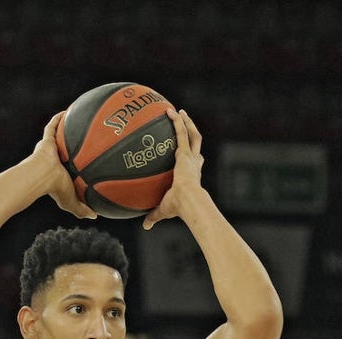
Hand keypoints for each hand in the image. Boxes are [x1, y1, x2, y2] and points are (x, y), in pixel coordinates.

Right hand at [36, 111, 96, 219]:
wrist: (41, 177)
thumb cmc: (55, 189)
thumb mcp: (71, 202)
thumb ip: (82, 209)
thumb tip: (95, 216)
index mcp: (60, 173)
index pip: (70, 168)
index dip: (77, 164)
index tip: (87, 161)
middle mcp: (55, 160)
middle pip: (65, 151)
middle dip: (72, 146)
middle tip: (86, 140)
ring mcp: (49, 149)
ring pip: (59, 137)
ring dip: (66, 130)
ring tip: (78, 121)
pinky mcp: (46, 140)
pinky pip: (52, 126)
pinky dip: (58, 119)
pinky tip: (68, 110)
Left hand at [143, 107, 204, 229]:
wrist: (188, 201)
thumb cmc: (179, 207)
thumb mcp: (163, 210)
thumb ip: (154, 215)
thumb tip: (145, 225)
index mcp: (191, 175)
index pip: (193, 162)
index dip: (191, 156)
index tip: (186, 151)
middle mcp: (194, 163)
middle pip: (196, 144)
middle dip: (191, 132)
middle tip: (185, 123)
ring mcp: (191, 156)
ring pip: (192, 134)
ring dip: (186, 122)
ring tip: (178, 112)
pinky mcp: (186, 152)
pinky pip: (181, 132)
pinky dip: (177, 121)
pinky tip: (170, 111)